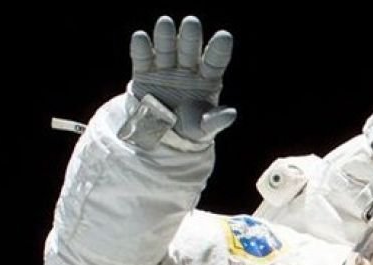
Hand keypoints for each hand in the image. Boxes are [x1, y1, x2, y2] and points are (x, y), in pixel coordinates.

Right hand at [129, 16, 235, 142]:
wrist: (160, 134)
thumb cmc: (189, 127)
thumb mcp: (204, 129)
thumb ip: (216, 121)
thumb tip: (231, 114)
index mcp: (207, 77)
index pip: (215, 60)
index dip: (219, 49)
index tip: (224, 37)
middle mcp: (187, 67)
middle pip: (190, 49)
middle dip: (190, 37)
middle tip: (191, 23)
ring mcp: (165, 68)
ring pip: (166, 48)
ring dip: (165, 36)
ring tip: (165, 23)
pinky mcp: (144, 73)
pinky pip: (143, 58)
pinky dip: (141, 48)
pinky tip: (141, 37)